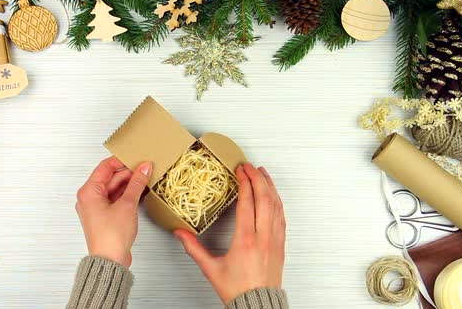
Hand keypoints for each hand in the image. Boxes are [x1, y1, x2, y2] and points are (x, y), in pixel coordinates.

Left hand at [76, 156, 151, 267]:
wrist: (110, 260)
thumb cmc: (111, 236)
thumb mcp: (127, 204)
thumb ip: (136, 183)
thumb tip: (143, 168)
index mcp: (88, 191)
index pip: (105, 167)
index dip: (122, 161)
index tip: (137, 158)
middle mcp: (89, 197)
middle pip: (110, 177)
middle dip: (128, 173)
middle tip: (145, 169)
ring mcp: (96, 207)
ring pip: (114, 188)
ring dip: (129, 184)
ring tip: (145, 180)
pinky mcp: (104, 216)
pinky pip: (115, 199)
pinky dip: (126, 194)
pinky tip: (139, 192)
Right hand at [174, 163, 285, 303]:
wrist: (258, 305)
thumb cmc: (237, 289)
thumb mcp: (211, 268)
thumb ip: (193, 248)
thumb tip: (180, 234)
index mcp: (245, 240)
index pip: (247, 202)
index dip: (245, 182)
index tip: (240, 170)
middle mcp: (263, 236)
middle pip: (264, 198)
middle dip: (258, 178)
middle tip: (250, 166)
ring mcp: (275, 239)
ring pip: (276, 205)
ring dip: (270, 186)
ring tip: (263, 174)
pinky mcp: (280, 244)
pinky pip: (281, 216)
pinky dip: (277, 201)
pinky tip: (273, 196)